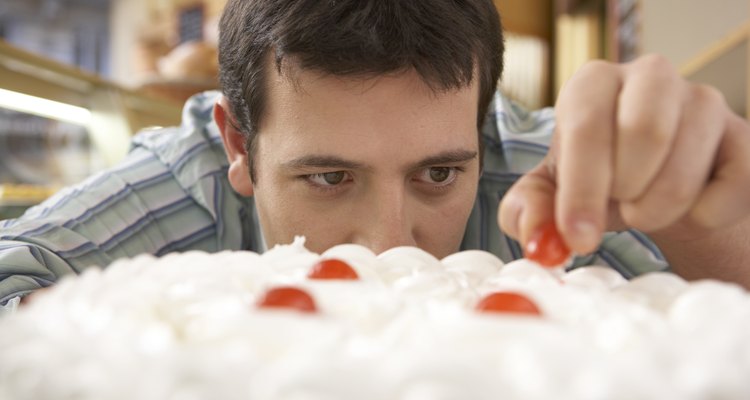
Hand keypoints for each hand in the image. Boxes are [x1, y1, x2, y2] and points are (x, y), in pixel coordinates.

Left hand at [499, 55, 749, 262]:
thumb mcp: (551, 192)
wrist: (654, 183)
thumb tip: (532, 232)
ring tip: (645, 210)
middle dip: (626, 192)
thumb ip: (528, 209)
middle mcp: (649, 77)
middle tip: (620, 210)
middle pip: (644, 131)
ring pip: (685, 166)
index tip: (578, 236)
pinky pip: (734, 183)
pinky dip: (707, 214)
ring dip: (660, 209)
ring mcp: (702, 100)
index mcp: (592, 83)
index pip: (586, 126)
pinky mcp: (742, 135)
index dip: (582, 189)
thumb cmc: (598, 178)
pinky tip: (690, 209)